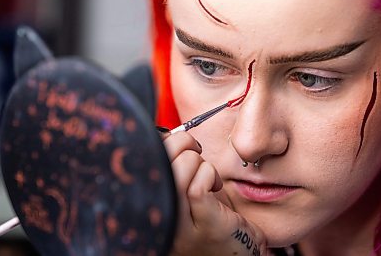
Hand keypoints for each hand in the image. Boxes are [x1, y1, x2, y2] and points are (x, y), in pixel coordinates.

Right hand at [160, 130, 266, 255]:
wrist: (239, 252)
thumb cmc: (211, 218)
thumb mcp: (184, 191)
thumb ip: (172, 168)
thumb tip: (167, 135)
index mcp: (151, 204)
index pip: (141, 161)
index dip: (161, 143)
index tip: (177, 145)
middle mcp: (158, 218)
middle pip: (158, 159)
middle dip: (182, 143)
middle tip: (196, 151)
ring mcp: (179, 227)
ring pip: (180, 169)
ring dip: (199, 162)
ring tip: (208, 176)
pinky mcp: (203, 227)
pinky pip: (199, 185)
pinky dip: (211, 175)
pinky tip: (216, 186)